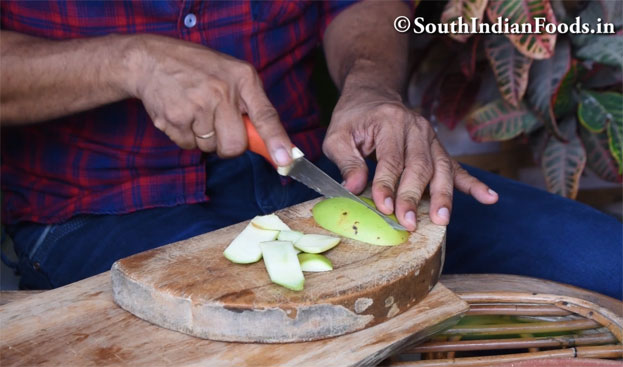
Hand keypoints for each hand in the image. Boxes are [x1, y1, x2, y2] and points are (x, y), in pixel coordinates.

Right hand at [124, 34, 292, 164]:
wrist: (151, 60)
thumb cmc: (199, 70)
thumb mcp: (233, 74)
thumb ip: (253, 106)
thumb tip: (272, 145)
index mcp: (243, 78)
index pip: (265, 115)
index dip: (277, 141)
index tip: (286, 160)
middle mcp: (222, 91)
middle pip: (235, 146)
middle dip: (228, 145)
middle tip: (218, 124)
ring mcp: (197, 105)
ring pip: (210, 148)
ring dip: (204, 138)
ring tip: (195, 111)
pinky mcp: (174, 118)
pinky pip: (188, 146)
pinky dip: (185, 136)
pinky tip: (181, 113)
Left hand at [323, 86, 497, 230]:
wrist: (373, 93)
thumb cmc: (353, 118)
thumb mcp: (337, 135)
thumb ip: (346, 161)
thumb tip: (353, 188)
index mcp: (389, 121)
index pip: (391, 159)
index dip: (387, 185)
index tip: (385, 208)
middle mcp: (415, 127)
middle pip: (419, 166)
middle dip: (414, 196)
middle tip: (409, 222)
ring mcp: (430, 137)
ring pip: (441, 168)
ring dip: (442, 196)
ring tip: (442, 219)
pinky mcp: (437, 148)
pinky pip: (457, 167)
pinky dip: (472, 184)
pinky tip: (488, 198)